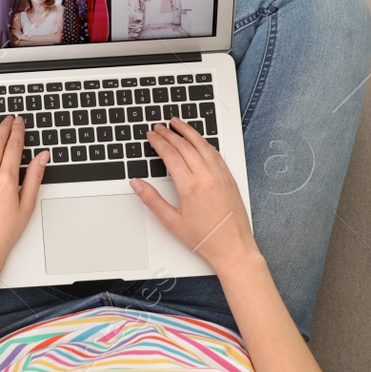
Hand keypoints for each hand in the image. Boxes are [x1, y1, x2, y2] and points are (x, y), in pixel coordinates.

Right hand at [130, 118, 260, 274]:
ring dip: (188, 131)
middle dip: (169, 133)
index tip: (151, 135)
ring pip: (202, 144)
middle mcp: (206, 177)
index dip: (158, 142)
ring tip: (178, 123)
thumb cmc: (205, 238)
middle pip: (184, 145)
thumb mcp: (171, 222)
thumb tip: (137, 184)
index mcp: (190, 186)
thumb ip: (152, 200)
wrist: (233, 248)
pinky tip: (198, 139)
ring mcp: (220, 175)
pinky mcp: (230, 178)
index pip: (170, 154)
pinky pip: (215, 153)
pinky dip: (204, 142)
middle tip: (159, 126)